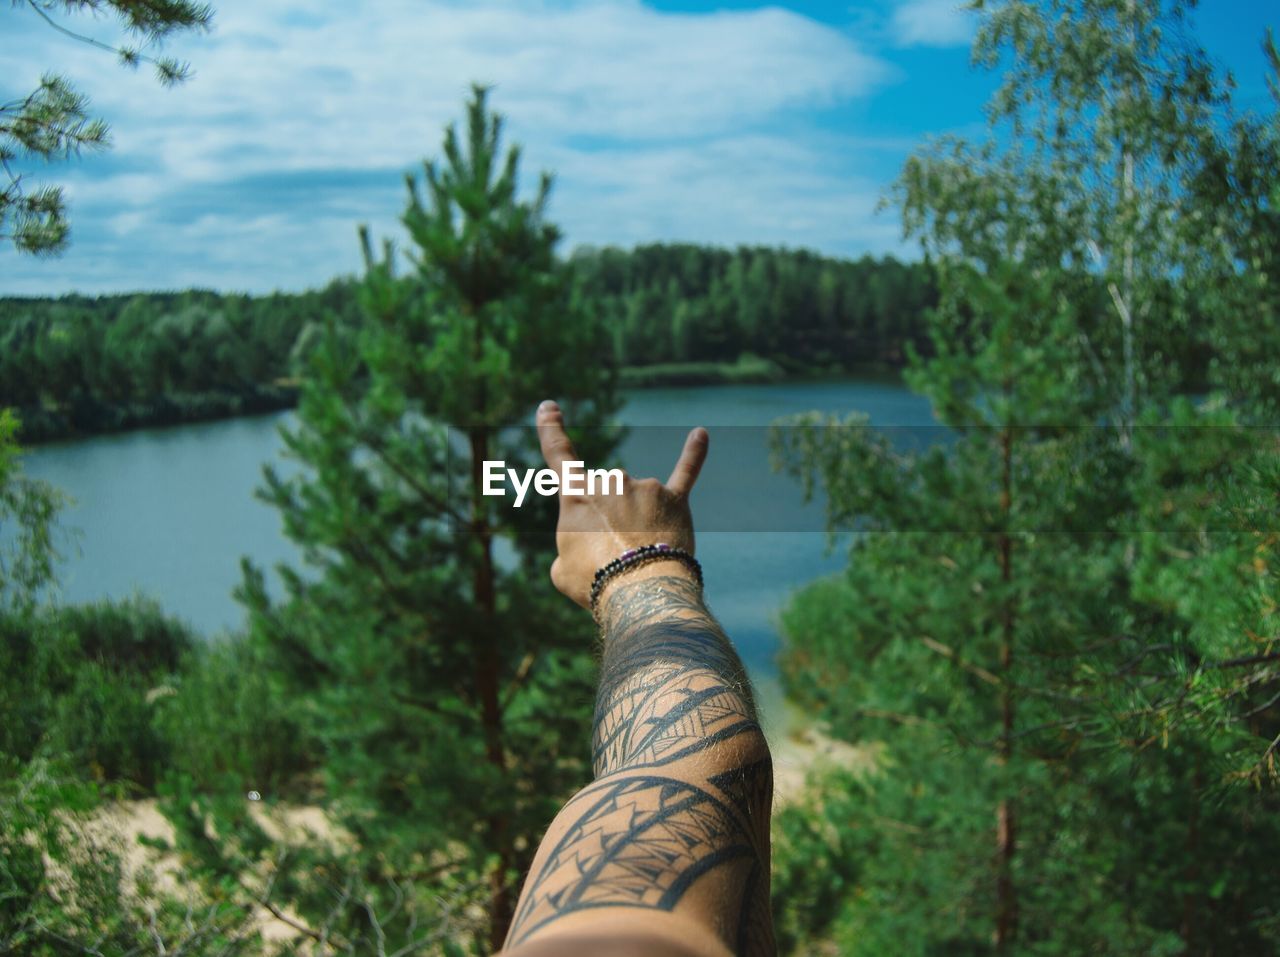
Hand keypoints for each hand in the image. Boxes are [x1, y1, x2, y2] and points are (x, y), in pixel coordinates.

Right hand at [536, 399, 708, 607]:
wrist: (640, 591)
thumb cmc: (594, 583)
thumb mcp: (562, 570)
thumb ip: (572, 550)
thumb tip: (595, 547)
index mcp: (576, 497)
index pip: (559, 455)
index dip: (551, 430)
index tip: (549, 407)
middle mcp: (610, 482)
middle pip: (607, 497)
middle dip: (610, 526)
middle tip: (613, 559)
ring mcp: (644, 488)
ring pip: (639, 501)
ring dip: (638, 527)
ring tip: (640, 558)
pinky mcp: (674, 500)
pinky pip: (685, 472)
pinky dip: (694, 454)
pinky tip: (700, 435)